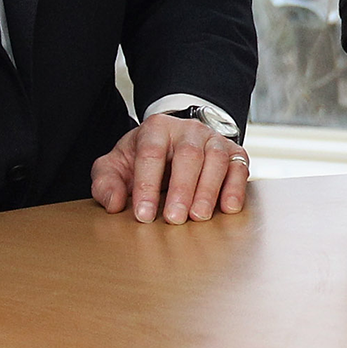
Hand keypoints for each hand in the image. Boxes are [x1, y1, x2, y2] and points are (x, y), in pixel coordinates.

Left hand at [92, 114, 249, 224]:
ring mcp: (214, 139)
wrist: (174, 142)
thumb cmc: (142, 158)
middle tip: (174, 219)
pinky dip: (236, 187)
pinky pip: (239, 166)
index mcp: (156, 128)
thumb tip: (114, 203)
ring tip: (199, 217)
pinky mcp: (234, 152)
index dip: (147, 184)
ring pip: (217, 160)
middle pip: (188, 155)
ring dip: (209, 190)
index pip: (150, 153)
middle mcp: (188, 130)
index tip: (143, 214)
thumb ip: (106, 182)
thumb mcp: (116, 165)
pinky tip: (228, 208)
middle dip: (182, 189)